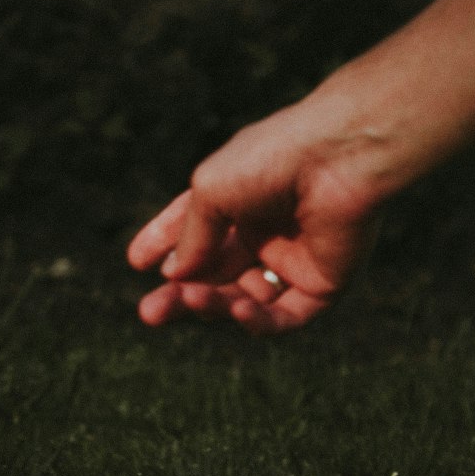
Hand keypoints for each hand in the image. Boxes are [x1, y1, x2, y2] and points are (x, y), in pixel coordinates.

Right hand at [128, 98, 383, 333]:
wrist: (338, 157)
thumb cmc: (272, 158)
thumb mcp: (211, 190)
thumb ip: (191, 235)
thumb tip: (173, 274)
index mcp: (240, 198)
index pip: (196, 229)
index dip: (165, 244)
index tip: (136, 261)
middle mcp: (265, 230)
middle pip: (214, 275)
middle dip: (180, 294)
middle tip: (149, 313)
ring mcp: (292, 260)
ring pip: (242, 299)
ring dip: (212, 304)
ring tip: (188, 299)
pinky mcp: (322, 285)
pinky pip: (283, 316)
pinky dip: (257, 318)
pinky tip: (237, 309)